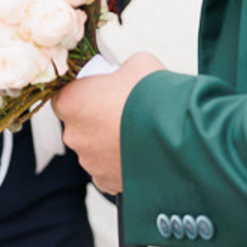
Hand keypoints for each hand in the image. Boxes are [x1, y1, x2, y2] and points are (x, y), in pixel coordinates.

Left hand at [52, 52, 163, 193]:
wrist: (181, 135)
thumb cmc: (154, 94)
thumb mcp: (138, 64)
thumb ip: (122, 70)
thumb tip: (126, 74)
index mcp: (70, 102)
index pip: (65, 96)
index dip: (83, 94)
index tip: (102, 92)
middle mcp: (72, 134)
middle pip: (80, 124)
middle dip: (98, 120)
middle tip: (126, 113)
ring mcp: (89, 161)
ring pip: (94, 149)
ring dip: (110, 143)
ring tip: (138, 135)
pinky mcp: (107, 182)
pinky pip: (107, 171)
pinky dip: (120, 165)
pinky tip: (139, 155)